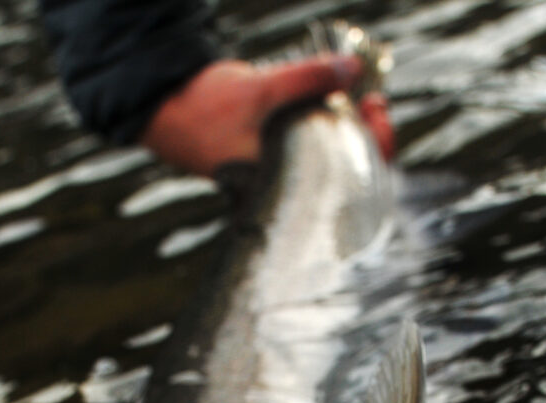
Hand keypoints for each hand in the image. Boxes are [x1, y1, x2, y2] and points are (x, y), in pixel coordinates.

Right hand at [139, 56, 393, 177]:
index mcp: (288, 190)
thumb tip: (354, 69)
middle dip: (368, 133)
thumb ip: (308, 80)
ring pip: (335, 157)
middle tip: (374, 98)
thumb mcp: (262, 91)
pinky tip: (342, 100)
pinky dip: (332, 124)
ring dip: (352, 126)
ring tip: (363, 97)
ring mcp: (287, 174)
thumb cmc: (208, 111)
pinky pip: (318, 146)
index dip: (374, 147)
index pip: (350, 183)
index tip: (377, 107)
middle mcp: (291, 190)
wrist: (168, 113)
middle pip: (350, 172)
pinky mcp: (281, 158)